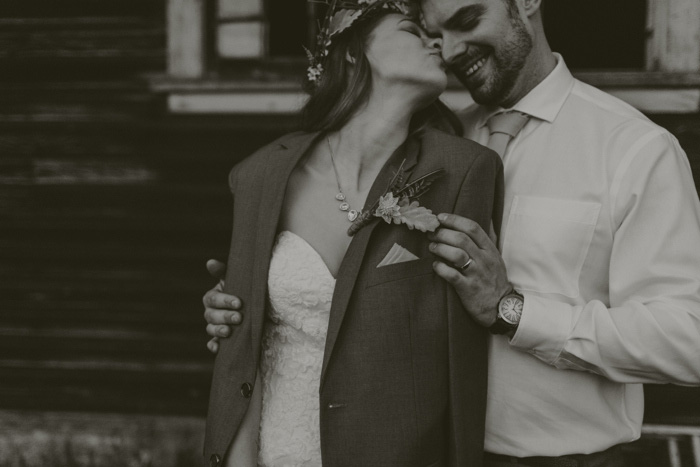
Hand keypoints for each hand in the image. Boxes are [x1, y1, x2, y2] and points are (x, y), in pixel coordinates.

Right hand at [203, 259, 243, 352]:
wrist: (256, 309)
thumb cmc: (244, 291)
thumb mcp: (237, 280)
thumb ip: (223, 272)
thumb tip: (210, 262)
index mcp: (213, 298)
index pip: (213, 299)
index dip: (224, 301)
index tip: (239, 303)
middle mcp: (211, 313)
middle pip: (211, 316)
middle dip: (224, 316)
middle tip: (239, 317)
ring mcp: (215, 327)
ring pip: (210, 330)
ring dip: (218, 331)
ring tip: (229, 332)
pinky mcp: (221, 340)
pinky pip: (213, 344)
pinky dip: (214, 346)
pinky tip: (218, 347)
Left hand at [428, 213, 511, 327]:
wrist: (501, 307)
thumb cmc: (494, 279)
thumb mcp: (496, 257)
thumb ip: (489, 239)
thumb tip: (488, 220)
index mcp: (490, 250)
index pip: (473, 228)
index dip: (455, 220)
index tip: (440, 217)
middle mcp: (484, 259)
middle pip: (462, 239)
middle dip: (443, 233)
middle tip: (431, 234)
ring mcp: (476, 274)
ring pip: (457, 255)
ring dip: (440, 248)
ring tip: (431, 247)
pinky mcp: (468, 289)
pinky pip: (453, 276)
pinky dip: (441, 268)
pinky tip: (435, 266)